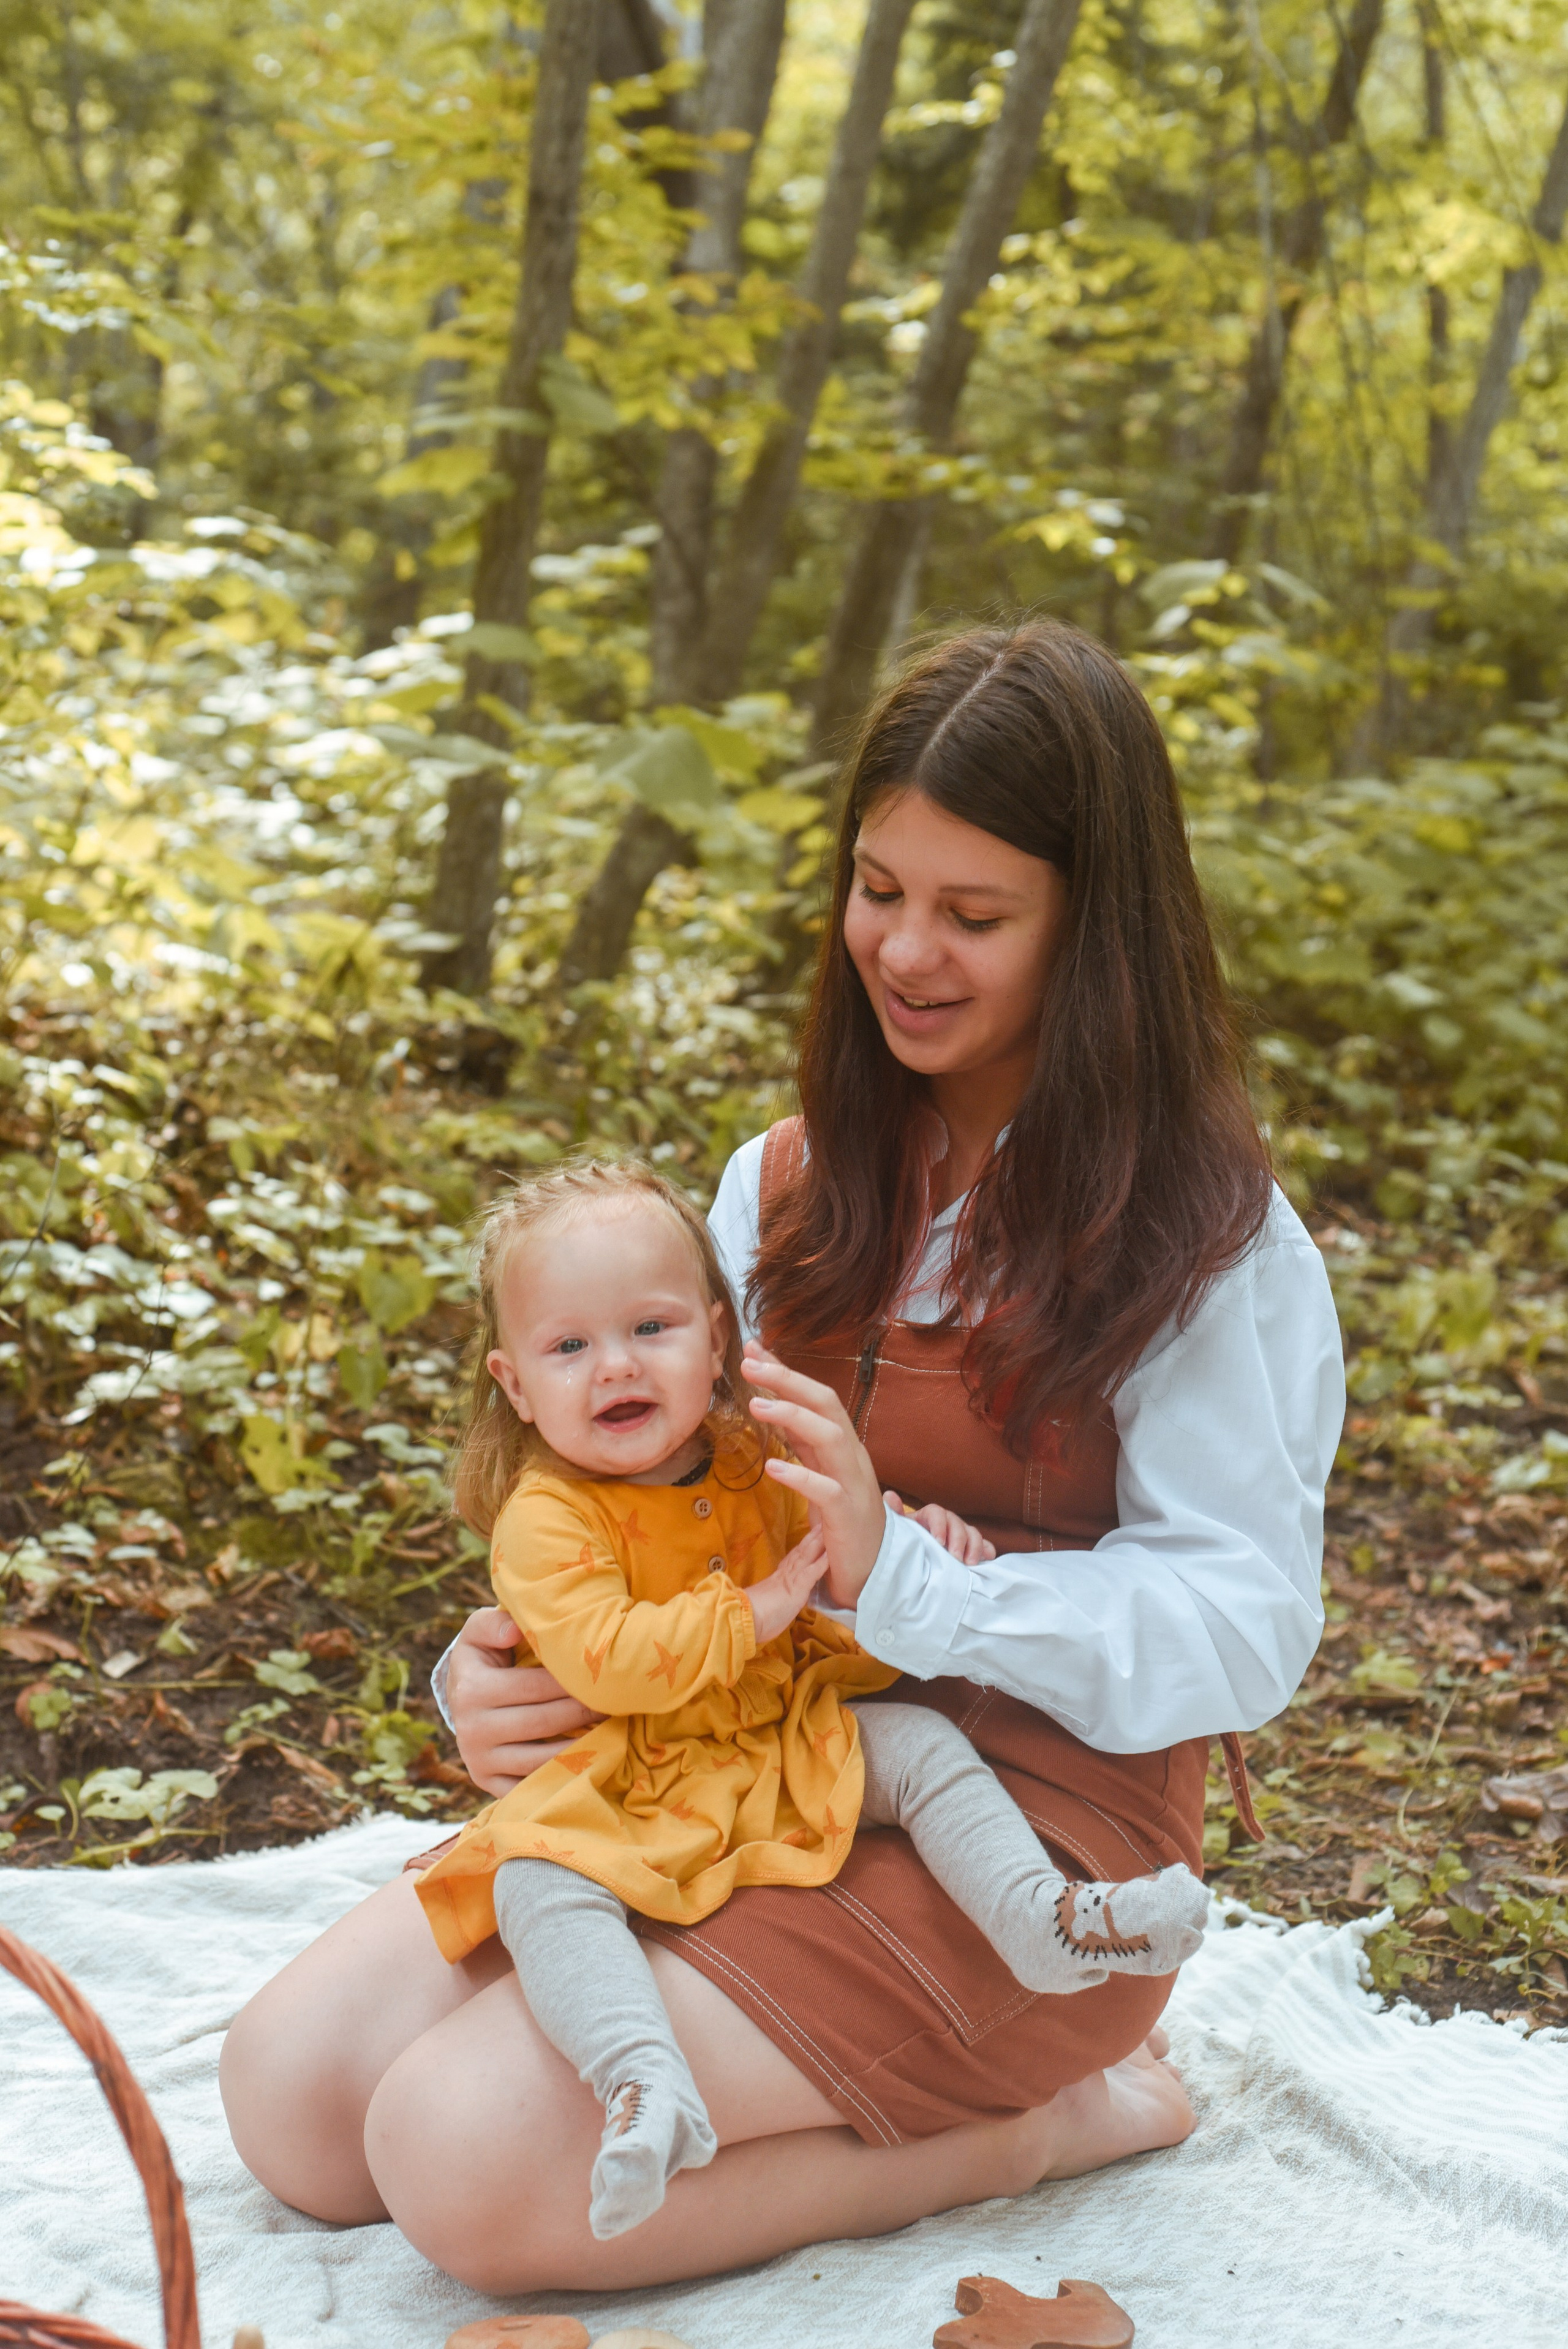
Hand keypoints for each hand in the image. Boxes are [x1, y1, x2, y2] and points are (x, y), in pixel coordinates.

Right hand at [446, 1606, 605, 1796]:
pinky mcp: (487, 1783)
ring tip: (611, 1731)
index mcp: (472, 1690)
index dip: (572, 1681)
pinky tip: (587, 1763)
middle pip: (543, 1723)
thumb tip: (515, 1629)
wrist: (460, 1697)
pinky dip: (560, 1778)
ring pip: (540, 1759)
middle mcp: (471, 1730)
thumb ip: (495, 1623)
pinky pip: (530, 1787)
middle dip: (584, 1711)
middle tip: (616, 1702)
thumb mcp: (479, 1631)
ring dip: (580, 1747)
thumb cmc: (483, 1656)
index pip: (534, 1687)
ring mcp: (479, 1761)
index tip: (601, 1675)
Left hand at [742, 1340, 888, 1608]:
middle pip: (827, 1404)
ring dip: (793, 1416)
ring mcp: (853, 1483)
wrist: (873, 1570)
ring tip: (756, 1406)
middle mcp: (852, 1455)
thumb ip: (799, 1438)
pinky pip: (827, 1490)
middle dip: (788, 1380)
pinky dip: (801, 1476)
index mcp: (842, 1444)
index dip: (786, 1371)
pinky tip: (774, 1467)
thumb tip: (770, 1402)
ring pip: (830, 1437)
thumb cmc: (841, 1519)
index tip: (752, 1349)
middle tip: (749, 1364)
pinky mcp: (848, 1515)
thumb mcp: (819, 1470)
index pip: (816, 1396)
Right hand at [745, 1525, 826, 1646]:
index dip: (804, 1546)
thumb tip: (775, 1600)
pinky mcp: (797, 1588)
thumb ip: (774, 1597)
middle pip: (802, 1551)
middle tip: (823, 1522)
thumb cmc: (755, 1616)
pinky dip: (821, 1563)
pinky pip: (811, 1573)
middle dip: (813, 1537)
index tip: (812, 1535)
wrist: (745, 1619)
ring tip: (827, 1529)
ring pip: (807, 1555)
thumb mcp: (767, 1603)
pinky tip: (830, 1555)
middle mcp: (786, 1573)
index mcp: (779, 1578)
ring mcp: (792, 1579)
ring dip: (818, 1542)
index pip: (794, 1558)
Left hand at [885, 1491, 995, 1565]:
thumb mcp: (901, 1531)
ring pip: (973, 1533)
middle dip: (959, 1540)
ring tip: (970, 1564)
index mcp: (929, 1517)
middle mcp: (948, 1522)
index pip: (937, 1513)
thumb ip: (895, 1515)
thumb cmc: (908, 1543)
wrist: (917, 1560)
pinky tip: (987, 1559)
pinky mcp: (972, 1547)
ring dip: (974, 1547)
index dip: (939, 1525)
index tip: (939, 1542)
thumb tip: (889, 1496)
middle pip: (957, 1524)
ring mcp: (962, 1534)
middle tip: (956, 1558)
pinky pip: (985, 1546)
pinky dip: (987, 1551)